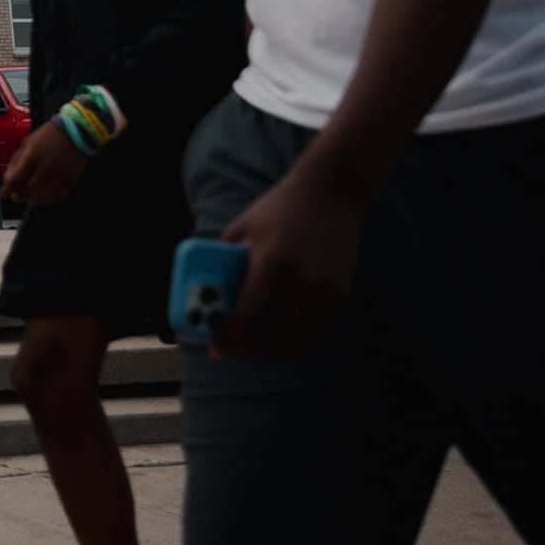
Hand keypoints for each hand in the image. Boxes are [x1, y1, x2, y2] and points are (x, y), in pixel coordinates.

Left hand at [2, 124, 87, 205]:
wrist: (76, 131)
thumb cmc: (49, 135)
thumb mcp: (27, 142)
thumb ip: (16, 161)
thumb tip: (8, 178)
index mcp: (31, 157)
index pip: (14, 180)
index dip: (6, 190)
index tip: (3, 193)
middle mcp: (44, 168)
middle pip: (26, 191)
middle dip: (18, 196)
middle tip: (15, 196)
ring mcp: (58, 176)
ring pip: (40, 198)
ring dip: (31, 200)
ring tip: (28, 198)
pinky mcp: (69, 181)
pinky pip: (56, 197)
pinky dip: (47, 201)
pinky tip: (42, 198)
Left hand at [215, 161, 371, 358]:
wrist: (330, 193)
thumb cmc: (277, 209)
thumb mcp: (241, 228)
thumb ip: (224, 261)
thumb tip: (202, 293)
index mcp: (271, 263)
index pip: (245, 317)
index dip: (228, 340)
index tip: (216, 350)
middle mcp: (303, 280)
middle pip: (273, 339)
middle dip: (249, 352)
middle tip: (235, 349)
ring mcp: (327, 290)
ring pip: (298, 343)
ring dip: (274, 351)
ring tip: (257, 346)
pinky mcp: (342, 294)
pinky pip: (318, 332)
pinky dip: (298, 339)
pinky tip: (282, 332)